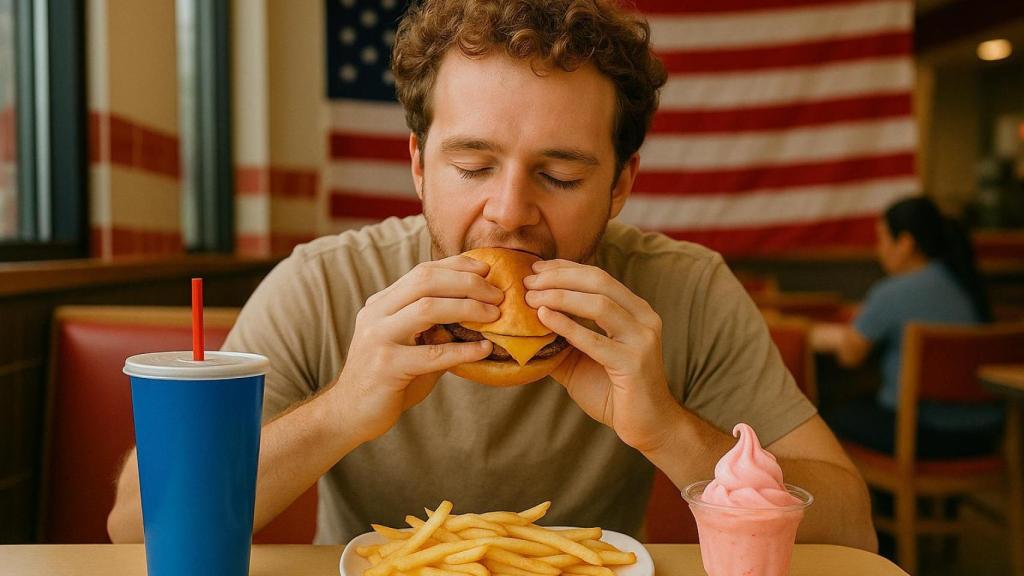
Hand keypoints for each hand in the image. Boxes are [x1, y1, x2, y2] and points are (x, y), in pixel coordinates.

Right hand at [328, 256, 502, 443]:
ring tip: (493, 315)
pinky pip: (433, 354)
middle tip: (497, 295)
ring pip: (427, 308)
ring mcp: (379, 338)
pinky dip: (463, 350)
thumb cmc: (388, 379)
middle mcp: (377, 313)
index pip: (422, 271)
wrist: (350, 414)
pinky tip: (484, 349)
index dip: (457, 266)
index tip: (487, 270)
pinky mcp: (387, 366)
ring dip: (467, 307)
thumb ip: (435, 329)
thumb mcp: (410, 345)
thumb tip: (480, 315)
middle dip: (467, 283)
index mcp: (382, 303)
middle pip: (425, 280)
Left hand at [524, 260, 678, 452]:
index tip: (535, 268)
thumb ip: (560, 338)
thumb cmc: (613, 391)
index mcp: (635, 310)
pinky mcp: (634, 363)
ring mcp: (642, 339)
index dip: (565, 268)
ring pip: (599, 304)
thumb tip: (523, 322)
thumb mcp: (580, 359)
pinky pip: (595, 340)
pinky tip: (545, 318)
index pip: (598, 276)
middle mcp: (643, 318)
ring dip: (560, 297)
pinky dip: (568, 326)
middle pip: (599, 281)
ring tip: (531, 298)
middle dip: (559, 277)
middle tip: (528, 281)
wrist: (647, 426)